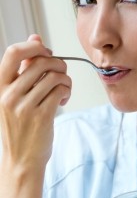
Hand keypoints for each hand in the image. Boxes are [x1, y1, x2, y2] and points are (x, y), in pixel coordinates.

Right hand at [0, 35, 71, 167]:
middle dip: (58, 64)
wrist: (21, 160)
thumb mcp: (14, 97)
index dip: (34, 46)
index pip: (14, 52)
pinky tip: (63, 100)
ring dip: (65, 80)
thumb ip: (23, 68)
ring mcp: (24, 106)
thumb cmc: (20, 127)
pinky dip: (66, 91)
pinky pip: (60, 91)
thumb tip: (35, 37)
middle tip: (61, 75)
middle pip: (40, 62)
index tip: (46, 52)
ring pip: (54, 76)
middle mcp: (9, 94)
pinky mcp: (41, 116)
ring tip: (63, 90)